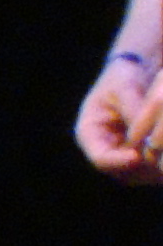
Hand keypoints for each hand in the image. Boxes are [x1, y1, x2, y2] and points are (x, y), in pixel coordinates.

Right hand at [78, 57, 162, 184]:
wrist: (136, 70)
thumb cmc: (124, 76)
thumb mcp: (125, 87)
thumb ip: (134, 110)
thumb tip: (147, 133)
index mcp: (90, 132)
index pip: (100, 158)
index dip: (118, 162)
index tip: (138, 156)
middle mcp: (105, 148)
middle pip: (122, 173)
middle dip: (144, 169)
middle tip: (162, 158)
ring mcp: (124, 154)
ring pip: (140, 175)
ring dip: (156, 169)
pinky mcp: (142, 155)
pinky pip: (153, 168)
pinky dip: (162, 164)